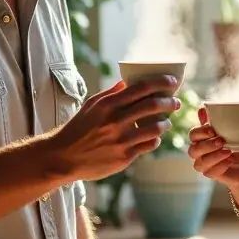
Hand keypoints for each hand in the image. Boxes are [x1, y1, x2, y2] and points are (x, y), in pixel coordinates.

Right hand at [46, 76, 181, 182]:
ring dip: (165, 123)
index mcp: (108, 104)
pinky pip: (148, 145)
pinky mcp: (124, 157)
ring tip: (166, 122)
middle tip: (176, 102)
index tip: (172, 82)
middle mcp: (116, 121)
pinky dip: (155, 140)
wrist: (63, 157)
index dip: (161, 82)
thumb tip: (127, 81)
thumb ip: (110, 93)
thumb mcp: (90, 105)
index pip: (141, 88)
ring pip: (156, 128)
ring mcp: (121, 140)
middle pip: (153, 106)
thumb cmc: (78, 128)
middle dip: (170, 102)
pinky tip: (154, 138)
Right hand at [187, 107, 238, 190]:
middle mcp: (198, 153)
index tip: (213, 130)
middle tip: (221, 141)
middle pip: (193, 150)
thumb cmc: (233, 146)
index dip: (201, 132)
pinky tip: (230, 160)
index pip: (193, 135)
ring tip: (228, 151)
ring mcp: (203, 165)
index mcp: (200, 140)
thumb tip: (202, 108)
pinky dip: (221, 166)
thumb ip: (215, 121)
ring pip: (200, 163)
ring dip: (214, 156)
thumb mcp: (227, 131)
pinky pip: (210, 173)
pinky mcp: (211, 175)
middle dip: (207, 145)